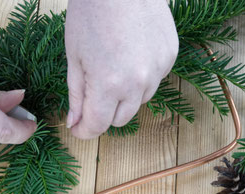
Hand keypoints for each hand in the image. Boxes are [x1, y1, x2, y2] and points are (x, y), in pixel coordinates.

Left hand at [65, 0, 178, 138]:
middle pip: (120, 119)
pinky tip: (133, 54)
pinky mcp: (170, 58)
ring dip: (125, 96)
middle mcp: (138, 84)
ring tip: (115, 67)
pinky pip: (154, 81)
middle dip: (104, 113)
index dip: (84, 131)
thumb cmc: (91, 13)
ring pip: (139, 101)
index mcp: (108, 84)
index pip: (97, 125)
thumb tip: (75, 122)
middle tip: (94, 93)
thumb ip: (77, 94)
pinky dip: (142, 77)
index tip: (77, 128)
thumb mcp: (75, 55)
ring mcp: (158, 71)